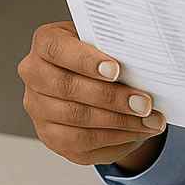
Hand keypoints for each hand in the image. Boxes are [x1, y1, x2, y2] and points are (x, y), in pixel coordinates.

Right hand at [17, 21, 166, 167]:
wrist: (99, 82)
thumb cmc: (105, 56)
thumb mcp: (109, 43)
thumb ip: (117, 46)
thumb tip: (146, 58)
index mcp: (46, 43)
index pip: (56, 48)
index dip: (85, 60)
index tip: (116, 70)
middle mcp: (35, 75)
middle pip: (67, 88)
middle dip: (111, 97)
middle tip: (144, 103)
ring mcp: (39, 108)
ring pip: (76, 118)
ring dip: (119, 121)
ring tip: (149, 119)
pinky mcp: (50, 135)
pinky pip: (82, 141)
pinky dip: (115, 137)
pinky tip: (138, 130)